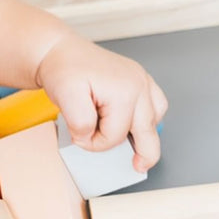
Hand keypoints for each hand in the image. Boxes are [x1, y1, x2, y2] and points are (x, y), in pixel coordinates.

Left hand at [35, 34, 167, 172]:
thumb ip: (80, 123)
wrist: (61, 51)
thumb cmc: (64, 70)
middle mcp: (139, 84)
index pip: (116, 136)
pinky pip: (156, 106)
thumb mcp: (65, 97)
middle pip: (146, 132)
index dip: (96, 143)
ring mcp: (143, 80)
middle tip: (138, 167)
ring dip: (146, 134)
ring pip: (155, 120)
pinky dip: (148, 119)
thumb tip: (90, 137)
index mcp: (125, 90)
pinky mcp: (141, 80)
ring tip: (134, 145)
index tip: (80, 136)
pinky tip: (135, 124)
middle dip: (140, 152)